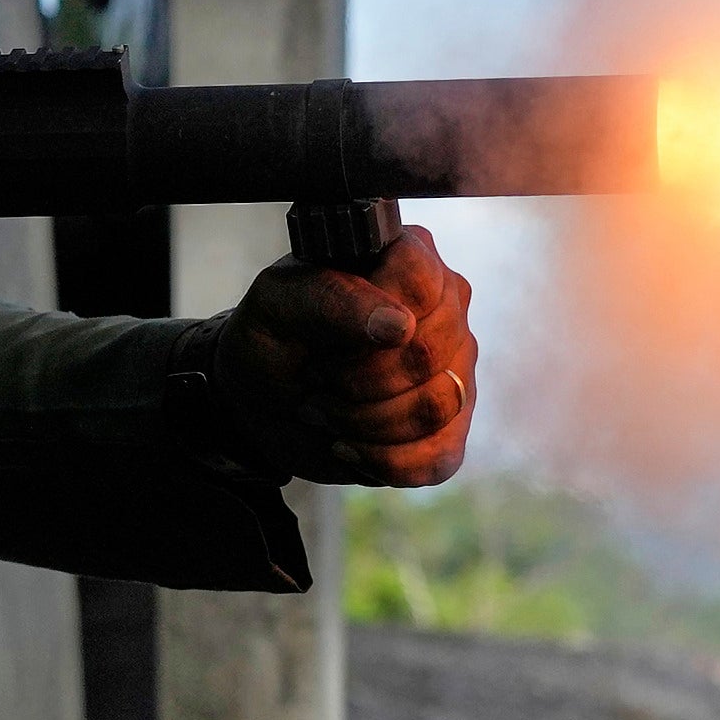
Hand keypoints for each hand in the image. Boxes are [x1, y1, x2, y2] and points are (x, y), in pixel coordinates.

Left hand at [208, 223, 476, 486]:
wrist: (263, 399)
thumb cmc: (273, 337)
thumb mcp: (278, 304)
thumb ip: (331, 298)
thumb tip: (400, 325)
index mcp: (409, 259)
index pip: (422, 283)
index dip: (371, 320)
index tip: (326, 341)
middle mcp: (447, 311)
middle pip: (430, 352)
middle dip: (357, 380)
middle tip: (315, 377)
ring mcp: (456, 371)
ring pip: (437, 406)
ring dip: (363, 422)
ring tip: (326, 409)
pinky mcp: (449, 429)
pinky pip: (438, 457)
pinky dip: (381, 460)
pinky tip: (348, 445)